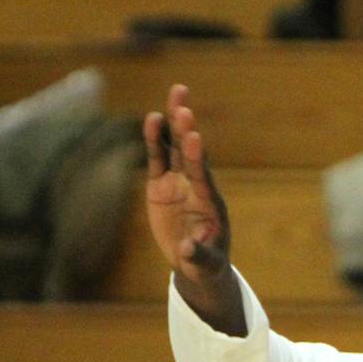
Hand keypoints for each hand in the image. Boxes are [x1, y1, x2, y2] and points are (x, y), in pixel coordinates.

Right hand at [144, 84, 244, 332]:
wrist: (196, 262)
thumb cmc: (207, 264)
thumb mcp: (205, 265)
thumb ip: (197, 255)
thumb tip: (186, 250)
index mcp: (210, 203)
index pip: (202, 176)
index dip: (196, 157)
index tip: (193, 137)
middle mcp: (196, 186)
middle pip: (190, 154)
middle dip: (187, 130)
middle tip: (183, 105)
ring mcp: (179, 182)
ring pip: (175, 148)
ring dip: (173, 124)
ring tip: (174, 96)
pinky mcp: (162, 184)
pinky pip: (157, 158)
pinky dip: (154, 140)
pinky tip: (152, 118)